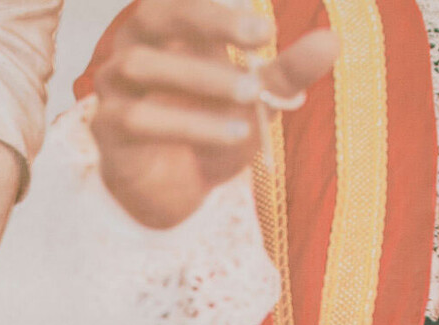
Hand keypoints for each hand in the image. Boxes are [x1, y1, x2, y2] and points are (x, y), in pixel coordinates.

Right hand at [88, 0, 336, 230]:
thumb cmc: (212, 130)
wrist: (176, 191)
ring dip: (202, 78)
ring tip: (252, 96)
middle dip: (209, 20)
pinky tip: (234, 134)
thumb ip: (285, 71)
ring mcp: (112, 87)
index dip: (213, 2)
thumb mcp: (255, 100)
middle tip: (262, 39)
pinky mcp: (106, 131)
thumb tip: (332, 41)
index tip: (263, 21)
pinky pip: (138, 121)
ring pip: (143, 67)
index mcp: (167, 25)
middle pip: (155, 14)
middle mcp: (132, 45)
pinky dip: (189, 125)